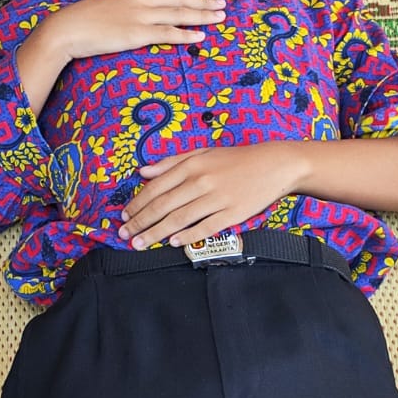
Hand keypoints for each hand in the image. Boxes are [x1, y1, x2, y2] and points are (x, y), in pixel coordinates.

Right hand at [39, 0, 226, 61]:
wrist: (68, 27)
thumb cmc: (84, 17)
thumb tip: (140, 4)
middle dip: (204, 1)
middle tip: (222, 4)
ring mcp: (141, 14)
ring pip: (179, 13)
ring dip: (202, 15)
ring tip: (219, 18)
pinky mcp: (138, 33)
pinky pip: (168, 33)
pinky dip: (186, 35)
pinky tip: (200, 37)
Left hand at [119, 142, 303, 249]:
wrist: (274, 165)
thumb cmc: (236, 159)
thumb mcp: (202, 153)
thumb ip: (171, 162)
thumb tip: (143, 172)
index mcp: (192, 165)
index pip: (155, 187)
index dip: (136, 204)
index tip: (124, 216)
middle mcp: (201, 181)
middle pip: (163, 205)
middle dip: (140, 222)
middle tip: (125, 235)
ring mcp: (217, 198)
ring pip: (179, 218)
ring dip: (156, 233)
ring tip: (140, 244)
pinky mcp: (232, 213)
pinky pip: (205, 227)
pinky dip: (187, 235)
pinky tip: (173, 242)